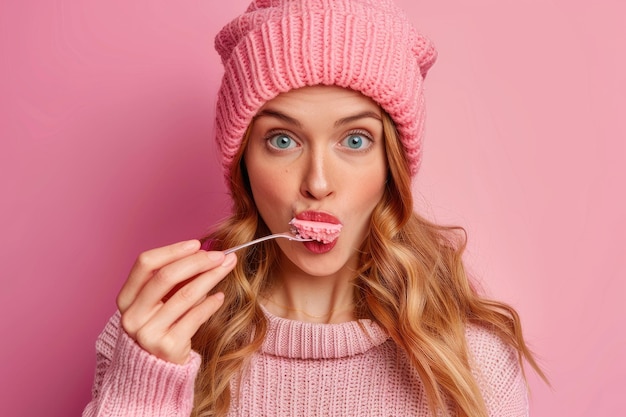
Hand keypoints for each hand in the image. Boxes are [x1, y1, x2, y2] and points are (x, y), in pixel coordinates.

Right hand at [116, 239, 235, 363]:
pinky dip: (211, 303)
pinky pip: (195, 317)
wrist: (156, 371)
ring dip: (211, 277)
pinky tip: (220, 296)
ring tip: (227, 267)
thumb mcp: (159, 303)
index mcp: (126, 299)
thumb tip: (204, 252)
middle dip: (197, 261)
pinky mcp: (167, 347)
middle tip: (221, 255)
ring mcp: (148, 333)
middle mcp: (132, 316)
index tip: (197, 243)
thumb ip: (173, 280)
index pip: (145, 263)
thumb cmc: (162, 327)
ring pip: (185, 295)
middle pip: (166, 276)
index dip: (172, 250)